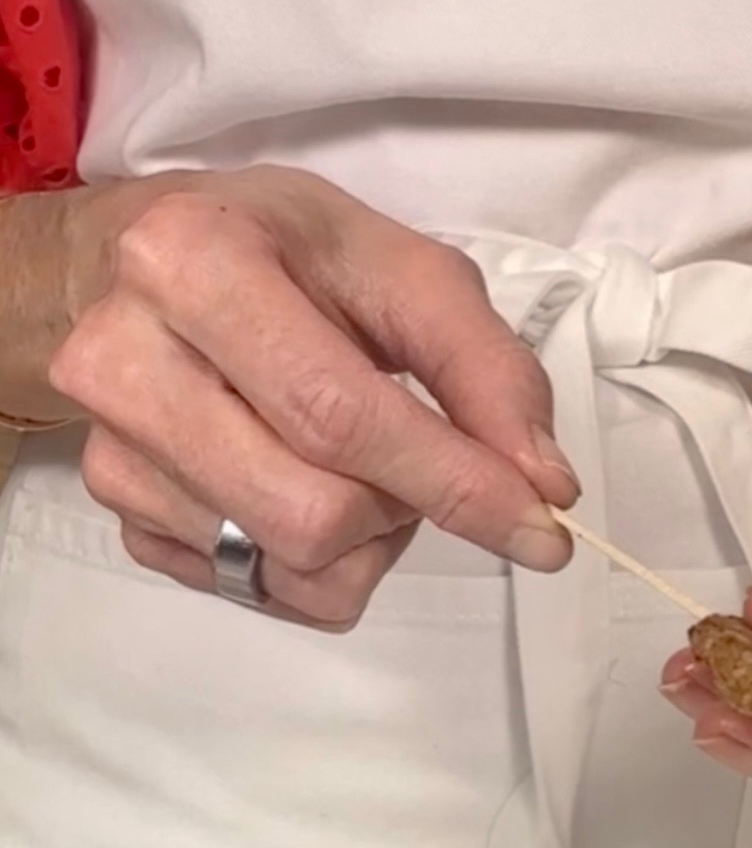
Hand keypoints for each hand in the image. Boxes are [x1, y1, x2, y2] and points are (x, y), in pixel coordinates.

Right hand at [50, 167, 575, 628]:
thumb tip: (543, 486)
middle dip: (401, 508)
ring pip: (291, 570)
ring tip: (352, 464)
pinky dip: (318, 563)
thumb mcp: (399, 267)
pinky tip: (302, 485)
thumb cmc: (281, 255)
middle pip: (312, 515)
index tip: (542, 527)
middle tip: (412, 454)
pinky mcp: (122, 521)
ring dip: (366, 542)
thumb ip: (485, 367)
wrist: (141, 268)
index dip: (454, 483)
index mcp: (192, 266)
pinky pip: (260, 592)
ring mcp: (112, 457)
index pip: (339, 416)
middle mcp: (125, 365)